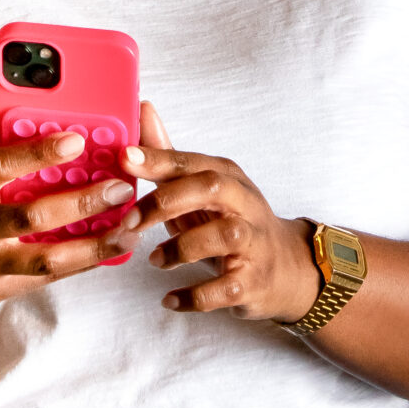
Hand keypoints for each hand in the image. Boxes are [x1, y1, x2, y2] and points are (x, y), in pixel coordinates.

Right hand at [0, 117, 143, 303]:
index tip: (78, 140)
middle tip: (121, 187)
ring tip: (129, 228)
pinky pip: (44, 278)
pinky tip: (109, 247)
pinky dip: (81, 263)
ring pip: (45, 260)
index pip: (0, 166)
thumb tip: (43, 104)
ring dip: (94, 246)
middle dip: (82, 202)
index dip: (40, 153)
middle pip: (30, 218)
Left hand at [124, 104, 317, 323]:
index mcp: (226, 178)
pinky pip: (222, 290)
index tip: (124, 159)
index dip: (157, 159)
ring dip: (179, 249)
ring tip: (155, 260)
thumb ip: (168, 155)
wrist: (284, 268)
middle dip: (165, 201)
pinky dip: (193, 296)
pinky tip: (170, 298)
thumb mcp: (201, 188)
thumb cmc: (231, 222)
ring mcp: (252, 243)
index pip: (191, 162)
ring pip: (221, 236)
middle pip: (209, 188)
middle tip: (130, 220)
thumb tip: (142, 109)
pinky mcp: (253, 281)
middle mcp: (243, 204)